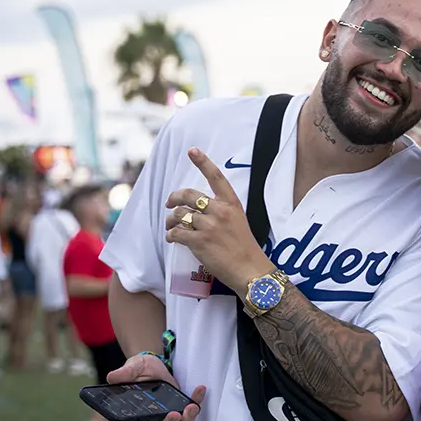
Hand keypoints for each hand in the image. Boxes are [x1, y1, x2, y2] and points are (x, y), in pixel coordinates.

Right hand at [106, 354, 206, 420]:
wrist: (150, 363)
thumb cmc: (138, 369)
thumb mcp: (131, 368)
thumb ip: (124, 374)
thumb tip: (112, 377)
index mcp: (141, 412)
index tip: (171, 415)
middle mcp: (157, 415)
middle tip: (180, 413)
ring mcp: (170, 410)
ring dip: (190, 417)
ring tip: (194, 405)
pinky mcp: (180, 403)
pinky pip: (190, 407)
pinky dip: (197, 400)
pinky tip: (200, 389)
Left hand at [164, 148, 274, 295]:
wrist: (250, 269)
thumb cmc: (244, 247)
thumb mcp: (238, 221)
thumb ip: (221, 211)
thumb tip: (197, 210)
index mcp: (232, 204)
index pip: (216, 177)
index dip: (203, 162)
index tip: (192, 151)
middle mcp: (220, 211)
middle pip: (190, 195)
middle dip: (175, 197)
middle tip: (170, 203)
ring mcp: (210, 226)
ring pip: (180, 214)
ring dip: (171, 219)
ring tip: (170, 225)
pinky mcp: (200, 242)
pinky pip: (177, 232)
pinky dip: (171, 234)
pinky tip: (172, 238)